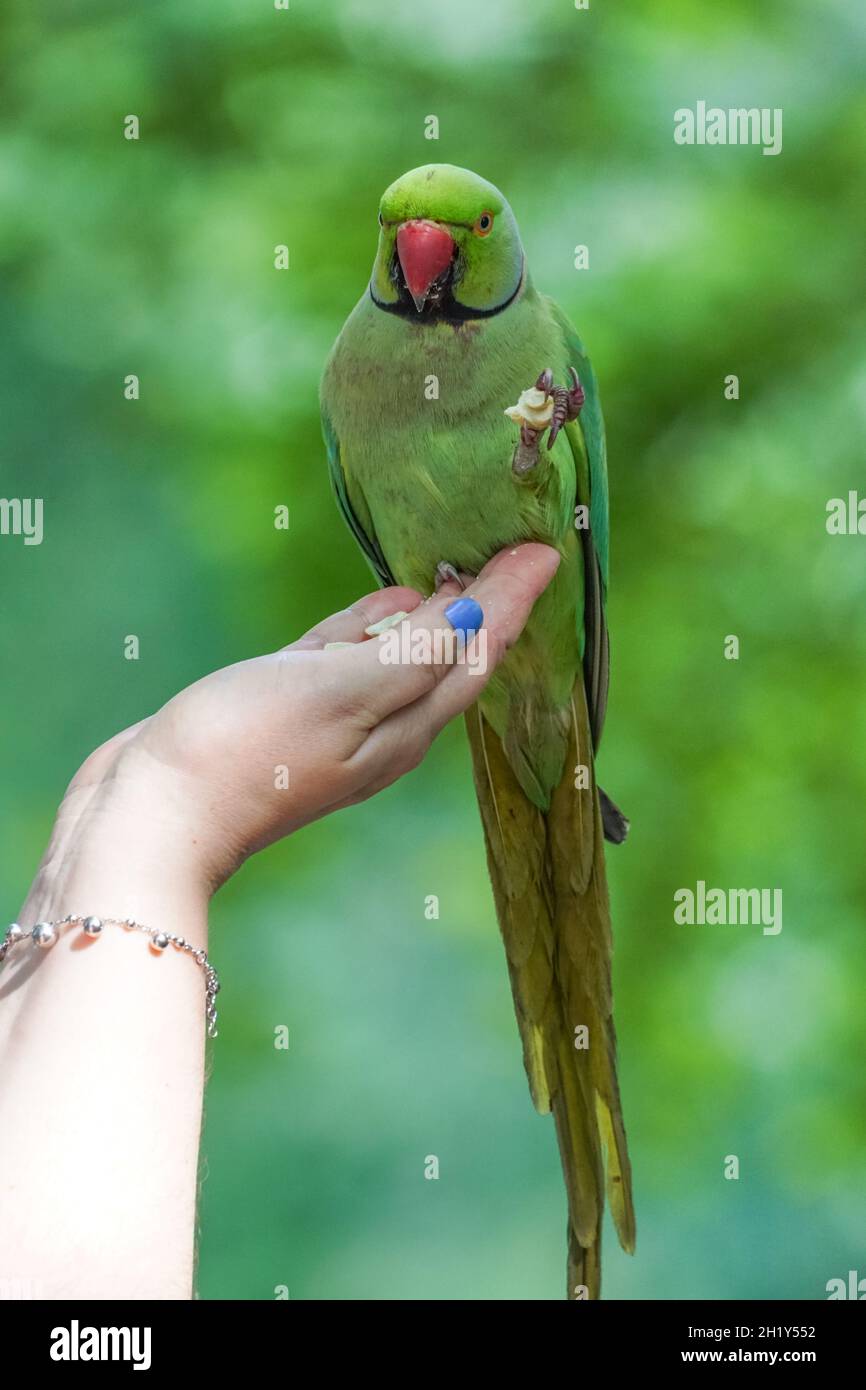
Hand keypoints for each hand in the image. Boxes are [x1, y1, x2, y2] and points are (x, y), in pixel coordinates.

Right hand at [44, 543, 559, 900]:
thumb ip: (417, 650)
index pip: (478, 655)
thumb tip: (482, 606)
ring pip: (399, 653)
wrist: (153, 817)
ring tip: (461, 563)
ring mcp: (331, 717)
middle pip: (450, 655)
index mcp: (406, 725)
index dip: (513, 601)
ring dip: (432, 611)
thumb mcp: (344, 691)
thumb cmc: (248, 750)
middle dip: (486, 604)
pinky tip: (384, 600)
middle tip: (515, 547)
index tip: (547, 550)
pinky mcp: (284, 705)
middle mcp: (381, 725)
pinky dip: (371, 624)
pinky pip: (346, 656)